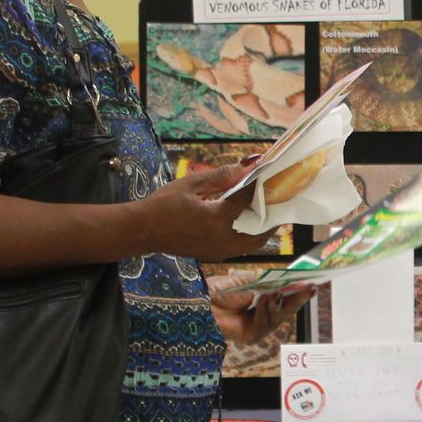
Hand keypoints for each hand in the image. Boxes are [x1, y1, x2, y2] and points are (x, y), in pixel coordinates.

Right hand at [136, 162, 269, 260]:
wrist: (142, 231)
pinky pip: (243, 248)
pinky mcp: (216, 256)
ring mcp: (220, 251)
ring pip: (255, 242)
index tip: (271, 175)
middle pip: (261, 229)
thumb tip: (247, 166)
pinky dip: (252, 235)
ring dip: (265, 227)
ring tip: (269, 208)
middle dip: (272, 212)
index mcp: (216, 219)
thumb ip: (221, 176)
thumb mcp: (191, 184)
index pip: (249, 201)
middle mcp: (223, 239)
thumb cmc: (163, 204)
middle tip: (278, 196)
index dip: (261, 186)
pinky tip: (252, 221)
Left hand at [210, 282, 312, 345]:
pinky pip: (263, 326)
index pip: (286, 300)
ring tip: (274, 294)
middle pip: (286, 311)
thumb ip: (268, 284)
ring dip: (276, 305)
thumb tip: (287, 283)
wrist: (200, 301)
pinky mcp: (250, 336)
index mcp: (263, 302)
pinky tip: (261, 302)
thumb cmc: (220, 291)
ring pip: (277, 319)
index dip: (299, 293)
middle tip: (309, 289)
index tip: (312, 285)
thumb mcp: (248, 282)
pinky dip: (263, 313)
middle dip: (298, 300)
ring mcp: (257, 327)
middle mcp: (262, 315)